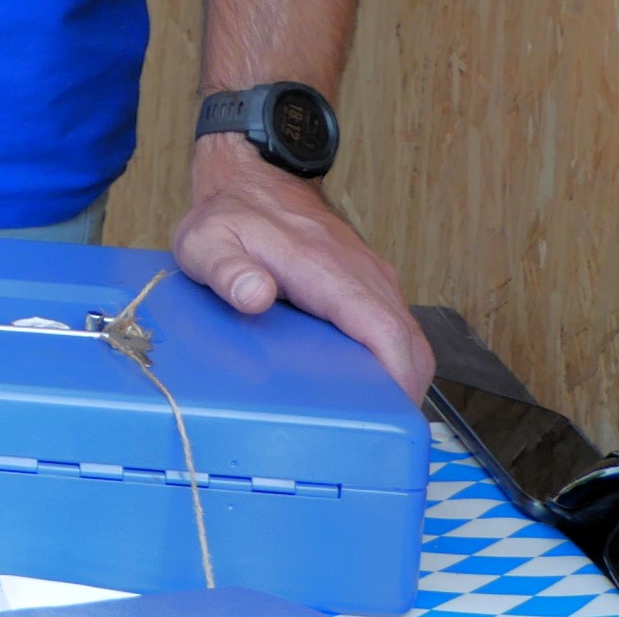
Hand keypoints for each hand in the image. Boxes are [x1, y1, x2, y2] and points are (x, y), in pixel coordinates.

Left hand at [173, 135, 433, 398]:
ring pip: (410, 341)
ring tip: (371, 424)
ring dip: (402, 382)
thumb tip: (255, 295)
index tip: (391, 420)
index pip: (385, 330)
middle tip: (376, 438)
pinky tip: (366, 390)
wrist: (254, 180)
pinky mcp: (371, 287)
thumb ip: (225, 269)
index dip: (396, 379)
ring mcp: (373, 282)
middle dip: (405, 396)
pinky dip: (393, 363)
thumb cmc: (230, 216)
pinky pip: (396, 331)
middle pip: (412, 347)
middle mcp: (364, 277)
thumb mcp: (207, 241)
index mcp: (328, 271)